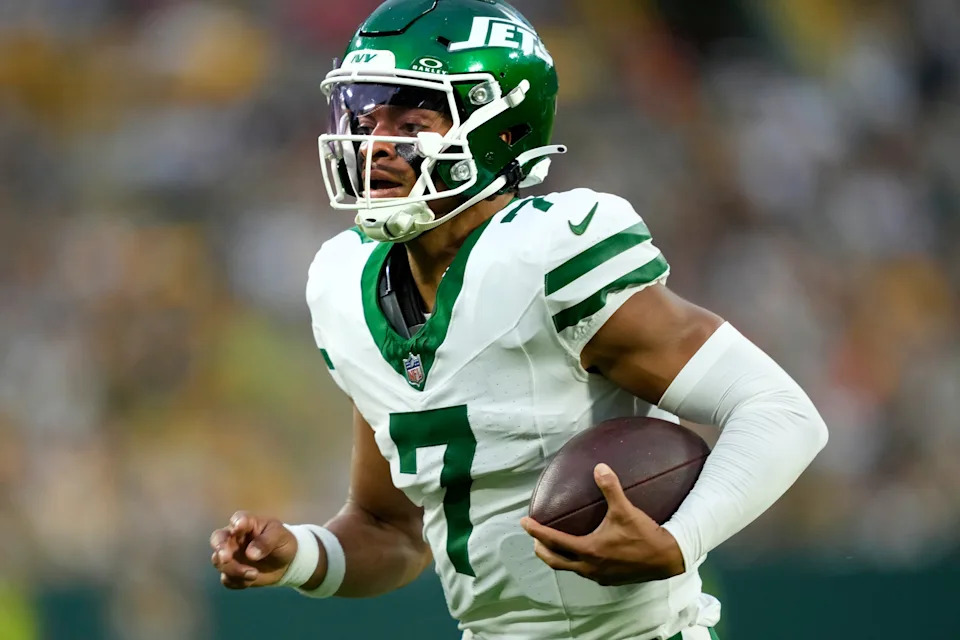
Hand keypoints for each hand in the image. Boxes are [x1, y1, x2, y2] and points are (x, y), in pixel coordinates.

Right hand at [210, 511, 297, 588]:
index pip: (238, 519)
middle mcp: (234, 538)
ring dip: (233, 570)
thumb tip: (250, 554)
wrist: (286, 563)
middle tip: (226, 558)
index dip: (236, 523)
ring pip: (219, 561)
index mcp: (247, 523)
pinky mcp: (232, 573)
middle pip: (217, 539)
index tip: (239, 527)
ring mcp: (231, 556)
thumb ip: (266, 542)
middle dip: (220, 548)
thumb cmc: (281, 541)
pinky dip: (236, 581)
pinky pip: (226, 579)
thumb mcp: (280, 537)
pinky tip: (250, 581)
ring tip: (254, 574)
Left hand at [520, 463, 685, 585]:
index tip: (523, 523)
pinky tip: (578, 554)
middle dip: (541, 548)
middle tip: (532, 536)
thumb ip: (610, 488)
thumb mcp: (625, 509)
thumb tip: (599, 467)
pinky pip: (582, 572)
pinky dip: (573, 563)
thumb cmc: (643, 535)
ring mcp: (598, 576)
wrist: (666, 558)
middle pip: (555, 560)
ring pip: (568, 568)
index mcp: (588, 550)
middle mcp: (589, 567)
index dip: (536, 531)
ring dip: (556, 557)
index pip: (554, 541)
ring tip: (550, 545)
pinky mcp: (608, 579)